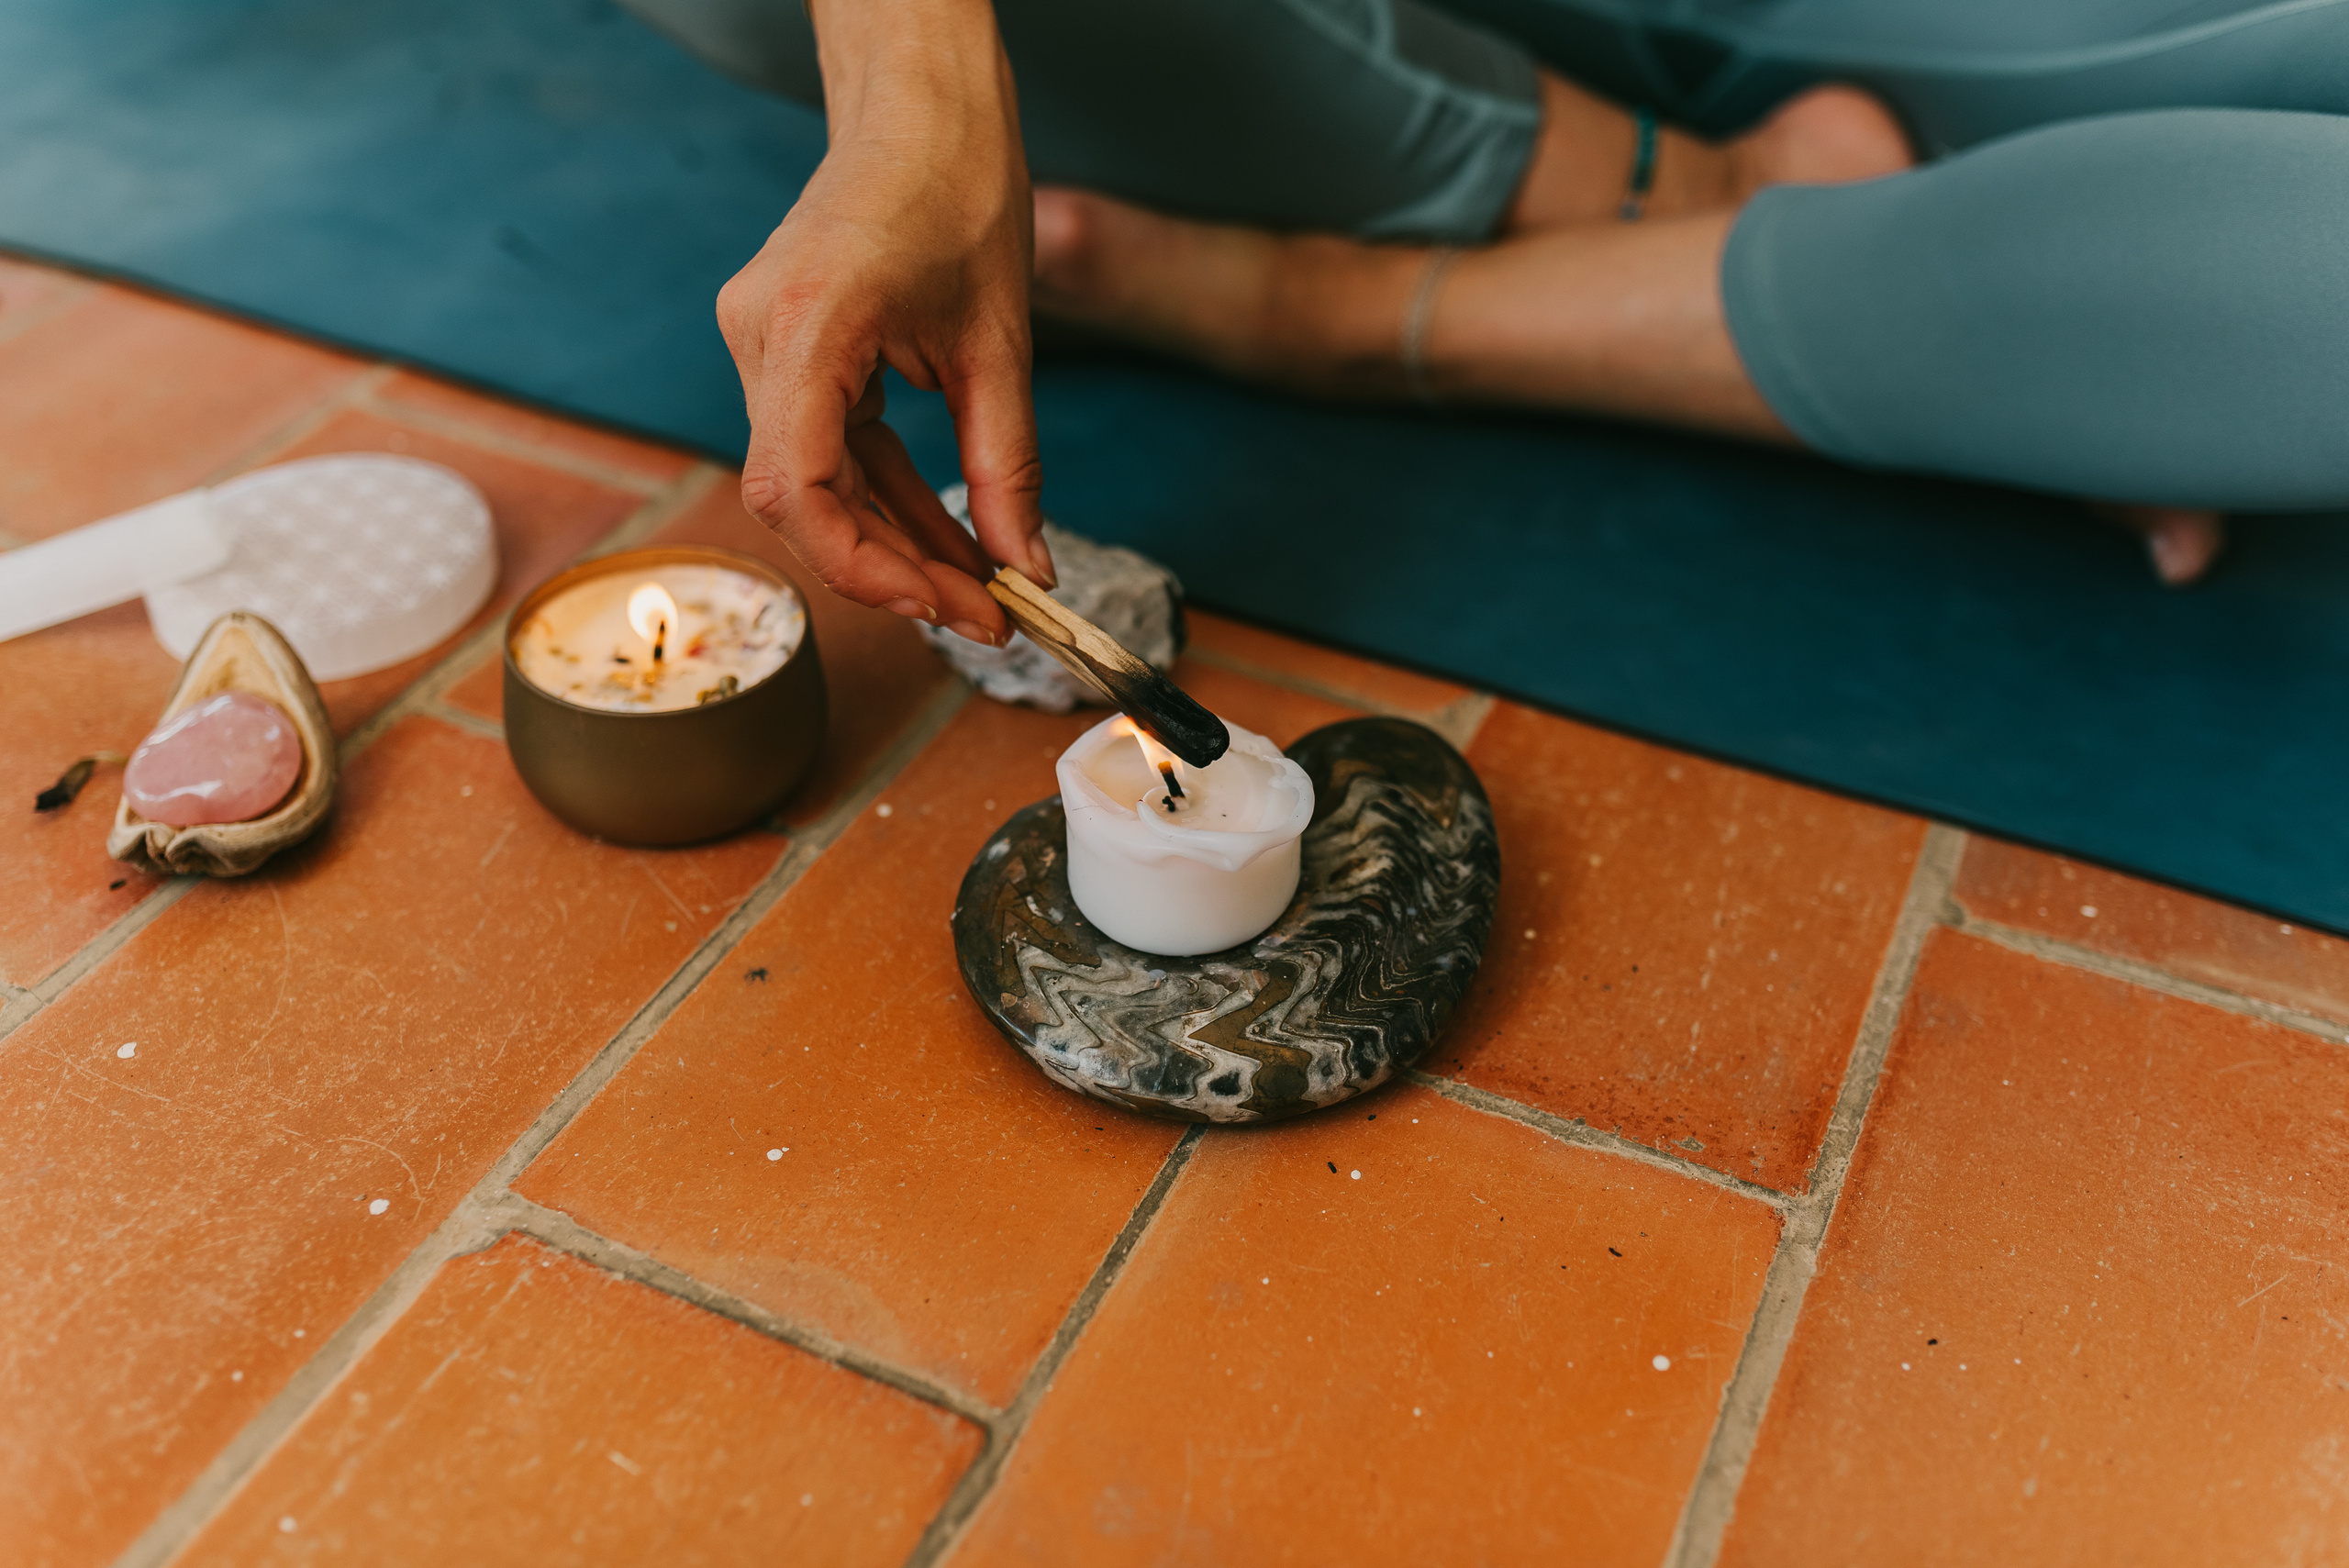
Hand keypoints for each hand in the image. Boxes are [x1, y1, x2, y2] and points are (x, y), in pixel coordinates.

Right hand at [715, 0, 1054, 645]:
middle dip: (892, 569)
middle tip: (984, 617)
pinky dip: (882, 497)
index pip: (796, 486)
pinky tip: (944, 539)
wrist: (920, 105)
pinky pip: (826, 447)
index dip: (863, 566)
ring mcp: (762, 342)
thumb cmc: (960, 190)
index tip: (943, 604)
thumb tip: (1026, 570)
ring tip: (980, 589)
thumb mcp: (1002, 345)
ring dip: (892, 541)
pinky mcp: (783, 350)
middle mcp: (760, 335)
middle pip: (802, 498)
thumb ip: (1009, 466)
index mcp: (809, 324)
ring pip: (814, 483)